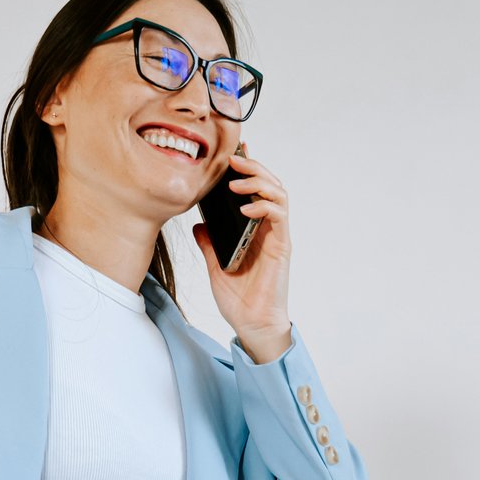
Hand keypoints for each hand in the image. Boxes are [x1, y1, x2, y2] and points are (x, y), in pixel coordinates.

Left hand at [193, 143, 292, 364]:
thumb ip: (210, 243)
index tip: (232, 154)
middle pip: (269, 184)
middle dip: (253, 167)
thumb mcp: (215, 266)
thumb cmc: (239, 299)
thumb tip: (198, 224)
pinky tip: (246, 207)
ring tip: (237, 180)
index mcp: (254, 229)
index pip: (255, 191)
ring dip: (259, 181)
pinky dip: (264, 206)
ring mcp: (277, 235)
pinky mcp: (282, 246)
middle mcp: (268, 228)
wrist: (251, 324)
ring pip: (278, 194)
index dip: (248, 170)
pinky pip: (279, 216)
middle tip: (233, 158)